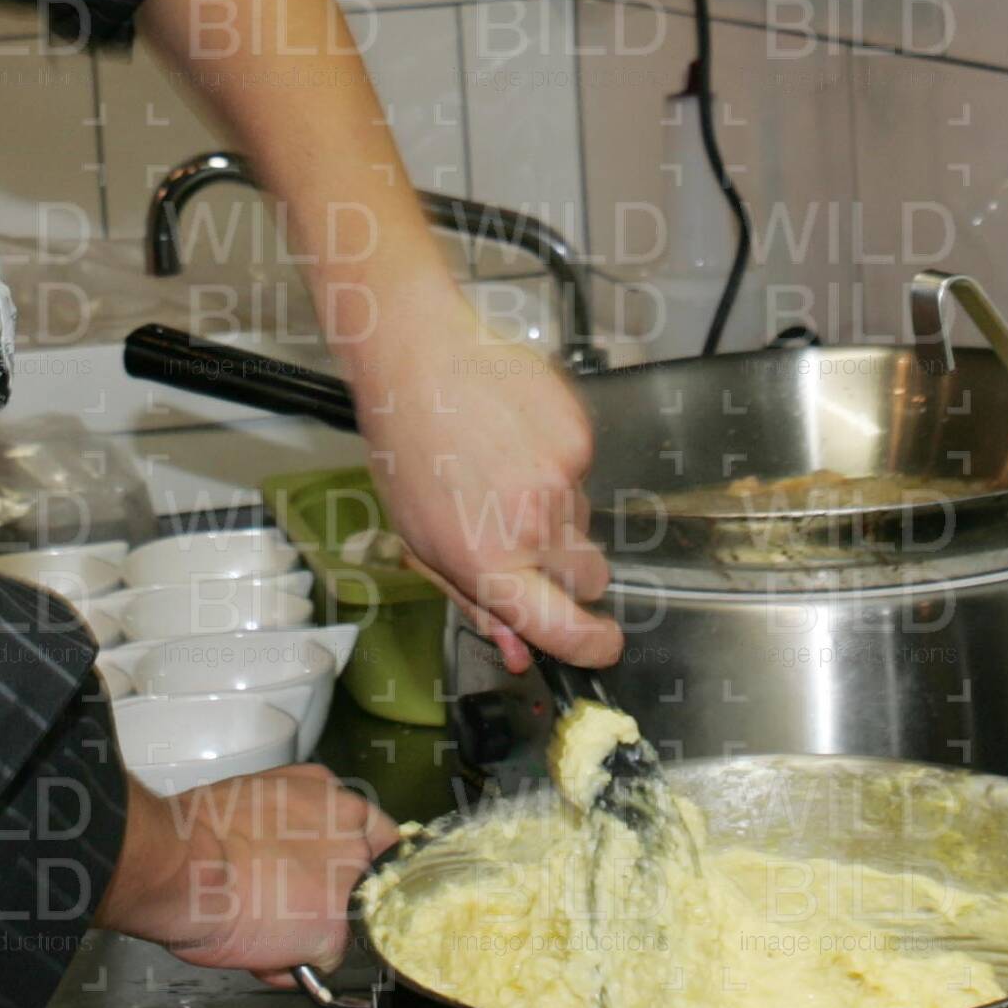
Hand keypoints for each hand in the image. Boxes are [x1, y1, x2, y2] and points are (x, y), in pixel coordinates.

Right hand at [96, 764, 395, 979]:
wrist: (187, 864)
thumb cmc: (204, 830)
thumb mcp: (264, 796)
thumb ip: (298, 817)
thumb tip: (296, 845)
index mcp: (333, 798)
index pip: (377, 835)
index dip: (356, 864)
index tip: (340, 879)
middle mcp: (352, 835)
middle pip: (365, 880)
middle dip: (332, 900)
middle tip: (288, 905)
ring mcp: (348, 883)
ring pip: (344, 924)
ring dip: (312, 933)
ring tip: (266, 926)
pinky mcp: (335, 931)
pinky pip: (322, 962)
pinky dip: (294, 965)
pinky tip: (262, 949)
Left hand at [350, 271, 622, 673]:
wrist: (418, 358)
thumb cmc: (406, 446)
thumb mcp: (421, 539)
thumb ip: (475, 600)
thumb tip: (518, 649)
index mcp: (488, 562)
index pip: (565, 630)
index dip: (592, 646)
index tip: (601, 643)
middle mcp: (532, 525)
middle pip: (591, 578)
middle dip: (571, 573)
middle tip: (528, 538)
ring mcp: (562, 476)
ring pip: (584, 519)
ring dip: (555, 509)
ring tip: (503, 468)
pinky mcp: (579, 433)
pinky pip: (583, 468)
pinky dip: (557, 461)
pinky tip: (516, 437)